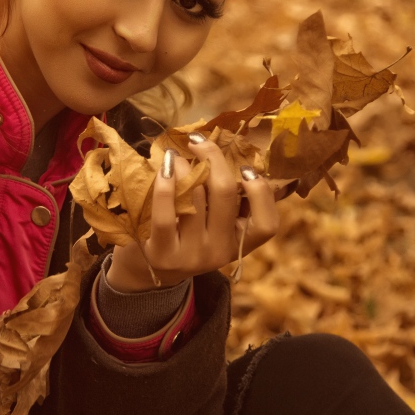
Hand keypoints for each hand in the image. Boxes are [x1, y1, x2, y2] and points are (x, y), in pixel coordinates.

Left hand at [106, 137, 279, 291]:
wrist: (147, 274)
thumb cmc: (182, 236)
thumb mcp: (211, 225)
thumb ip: (223, 201)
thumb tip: (226, 152)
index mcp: (237, 243)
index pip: (267, 225)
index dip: (262, 193)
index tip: (245, 168)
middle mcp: (219, 252)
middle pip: (225, 195)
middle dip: (213, 157)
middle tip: (198, 141)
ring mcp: (192, 256)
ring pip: (196, 197)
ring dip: (184, 166)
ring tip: (173, 155)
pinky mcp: (163, 255)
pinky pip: (167, 213)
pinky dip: (166, 184)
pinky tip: (163, 167)